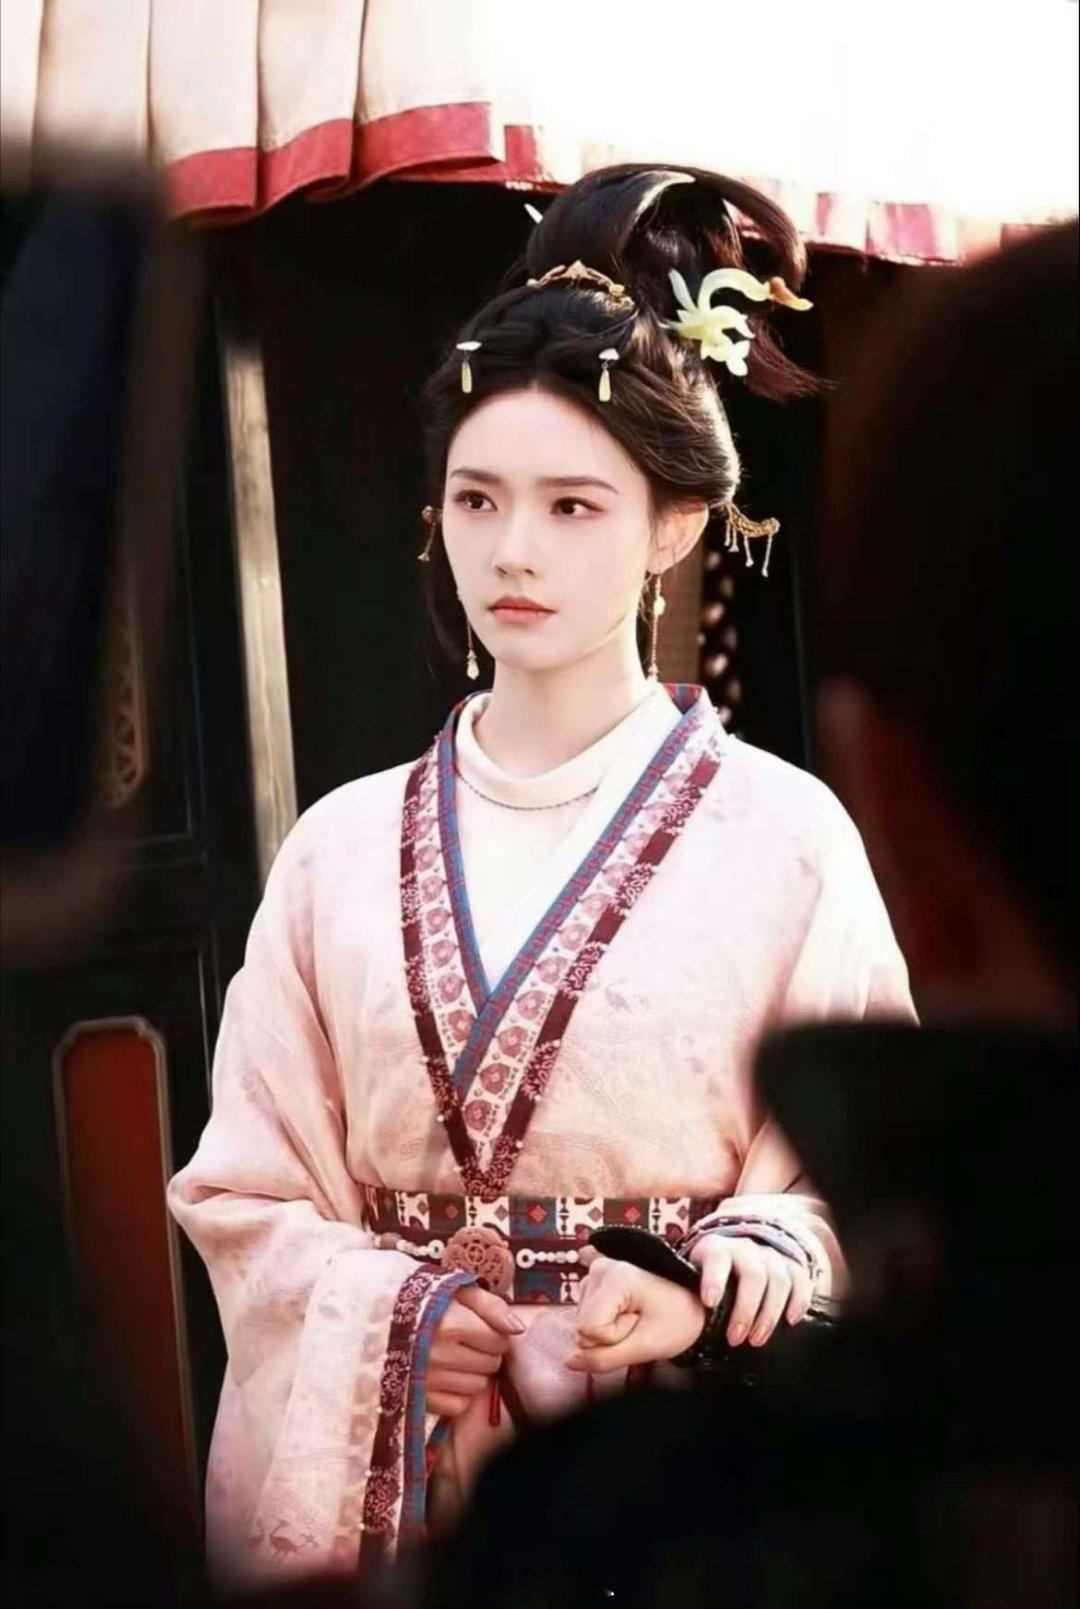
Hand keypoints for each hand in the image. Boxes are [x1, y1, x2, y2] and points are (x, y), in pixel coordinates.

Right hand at [426, 1284, 524, 1418]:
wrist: (376, 1316)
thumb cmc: (423, 1300)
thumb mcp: (456, 1290)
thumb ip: (490, 1305)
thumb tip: (518, 1328)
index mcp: (448, 1323)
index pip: (498, 1340)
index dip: (495, 1333)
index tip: (482, 1328)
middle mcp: (437, 1354)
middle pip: (490, 1364)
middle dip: (486, 1353)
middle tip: (469, 1342)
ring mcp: (426, 1379)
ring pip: (478, 1386)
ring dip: (474, 1373)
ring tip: (457, 1357)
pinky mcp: (418, 1398)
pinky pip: (458, 1405)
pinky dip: (459, 1394)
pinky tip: (448, 1376)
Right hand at [565, 1249, 705, 1374]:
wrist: (696, 1300)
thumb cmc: (678, 1320)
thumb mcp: (646, 1346)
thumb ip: (605, 1359)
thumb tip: (569, 1363)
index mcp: (613, 1278)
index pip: (588, 1331)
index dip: (613, 1340)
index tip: (641, 1326)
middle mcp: (599, 1268)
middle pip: (583, 1326)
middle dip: (610, 1335)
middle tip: (641, 1323)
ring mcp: (597, 1271)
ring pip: (584, 1322)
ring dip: (609, 1329)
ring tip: (639, 1316)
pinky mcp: (598, 1279)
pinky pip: (588, 1313)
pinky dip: (607, 1320)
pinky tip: (628, 1311)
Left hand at [687, 1233, 811, 1346]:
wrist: (734, 1251)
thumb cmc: (706, 1274)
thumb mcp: (692, 1275)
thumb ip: (688, 1291)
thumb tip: (678, 1323)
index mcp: (716, 1248)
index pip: (717, 1260)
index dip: (714, 1280)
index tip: (710, 1303)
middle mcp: (745, 1248)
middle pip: (753, 1275)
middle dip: (745, 1310)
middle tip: (735, 1338)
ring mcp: (770, 1254)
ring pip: (778, 1279)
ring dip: (769, 1314)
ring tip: (756, 1340)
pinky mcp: (790, 1264)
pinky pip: (800, 1279)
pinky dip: (798, 1300)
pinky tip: (791, 1321)